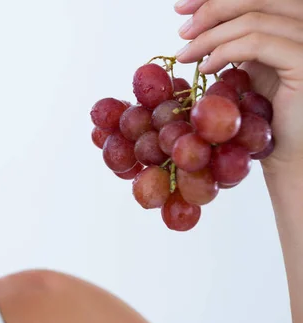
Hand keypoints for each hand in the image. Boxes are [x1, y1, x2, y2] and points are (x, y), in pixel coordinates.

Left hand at [174, 0, 302, 176]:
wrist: (287, 156)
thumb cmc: (264, 119)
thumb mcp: (248, 71)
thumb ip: (236, 44)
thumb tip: (197, 24)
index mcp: (293, 26)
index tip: (181, 7)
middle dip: (212, 9)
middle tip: (182, 31)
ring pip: (255, 20)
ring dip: (211, 35)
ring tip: (185, 54)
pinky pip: (258, 44)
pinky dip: (225, 51)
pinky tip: (206, 68)